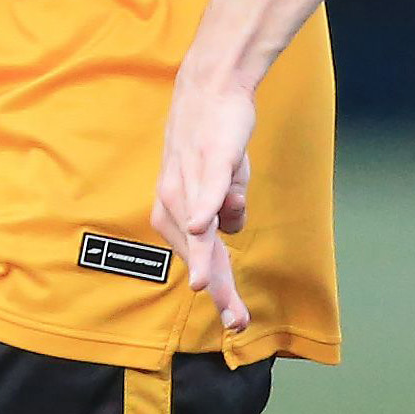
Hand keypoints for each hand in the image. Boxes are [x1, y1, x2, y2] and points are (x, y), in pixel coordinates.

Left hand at [151, 65, 255, 333]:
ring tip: (206, 287)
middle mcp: (177, 202)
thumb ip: (227, 209)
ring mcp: (191, 180)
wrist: (210, 89)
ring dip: (204, 256)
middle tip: (235, 321)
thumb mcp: (224, 182)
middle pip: (201, 252)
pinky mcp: (209, 158)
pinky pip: (207, 186)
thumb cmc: (213, 140)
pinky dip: (206, 205)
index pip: (204, 261)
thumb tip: (229, 228)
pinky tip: (203, 227)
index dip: (223, 291)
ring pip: (200, 225)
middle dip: (217, 287)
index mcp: (179, 214)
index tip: (238, 324)